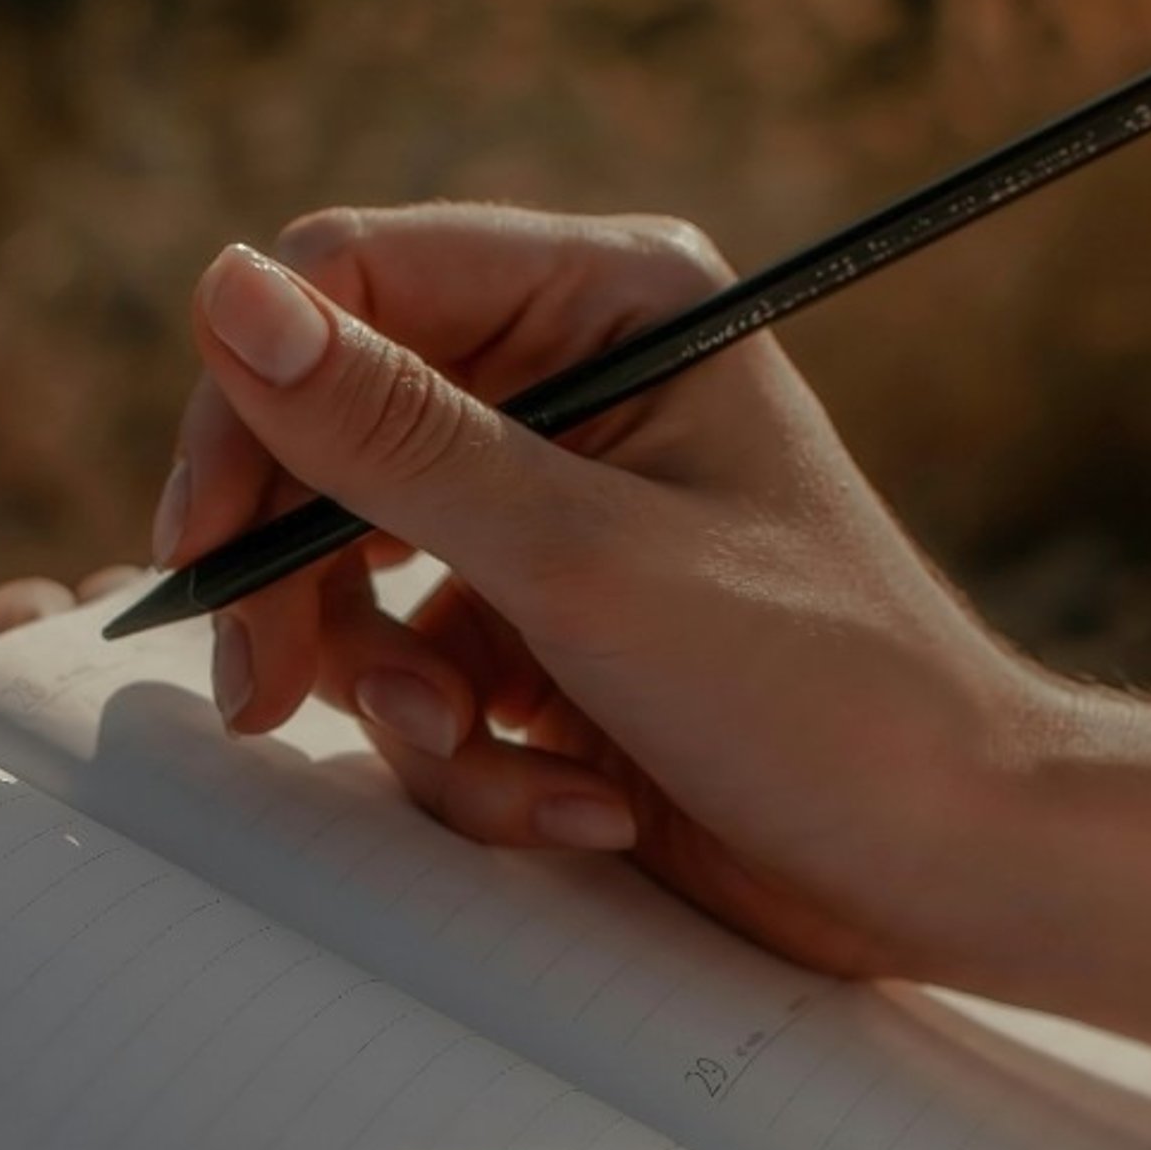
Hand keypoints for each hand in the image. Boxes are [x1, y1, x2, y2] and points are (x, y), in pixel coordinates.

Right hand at [158, 207, 1064, 987]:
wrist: (950, 865)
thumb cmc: (821, 691)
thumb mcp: (583, 560)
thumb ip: (392, 435)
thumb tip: (226, 290)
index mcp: (608, 302)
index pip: (352, 284)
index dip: (253, 405)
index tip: (200, 546)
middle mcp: (572, 390)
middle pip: (326, 441)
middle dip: (301, 589)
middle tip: (267, 697)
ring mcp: (554, 521)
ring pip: (355, 583)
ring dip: (398, 701)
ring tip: (484, 758)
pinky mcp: (546, 639)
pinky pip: (422, 682)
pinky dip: (470, 761)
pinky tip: (579, 804)